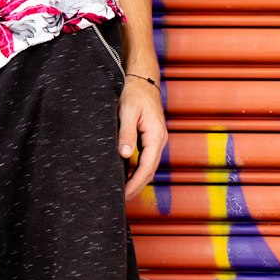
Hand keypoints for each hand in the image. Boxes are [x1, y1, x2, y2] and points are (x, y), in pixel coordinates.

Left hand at [118, 76, 165, 201]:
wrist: (143, 79)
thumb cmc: (134, 93)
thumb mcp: (127, 111)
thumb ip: (127, 133)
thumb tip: (124, 155)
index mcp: (156, 135)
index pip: (146, 167)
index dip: (135, 183)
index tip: (123, 194)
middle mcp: (159, 140)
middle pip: (149, 171)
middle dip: (136, 187)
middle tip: (120, 200)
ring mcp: (157, 140)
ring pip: (148, 167)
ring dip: (137, 181)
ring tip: (122, 193)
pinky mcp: (151, 138)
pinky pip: (146, 159)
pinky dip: (137, 171)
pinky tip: (126, 176)